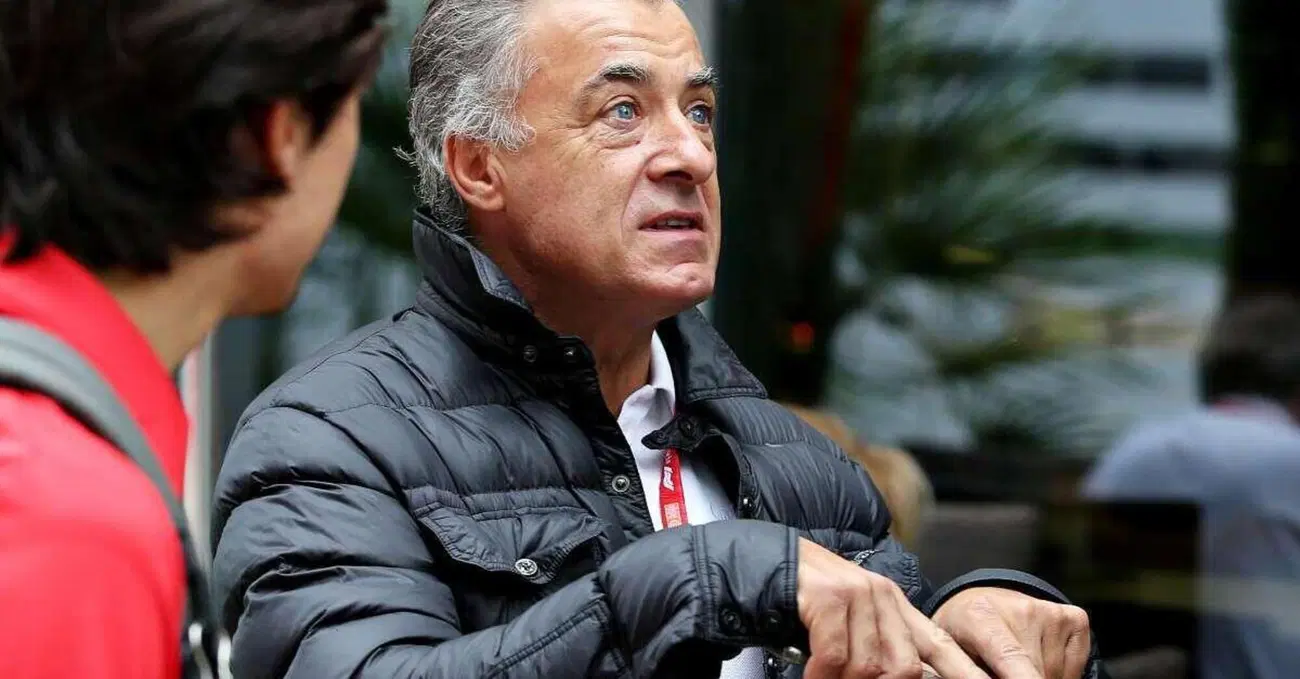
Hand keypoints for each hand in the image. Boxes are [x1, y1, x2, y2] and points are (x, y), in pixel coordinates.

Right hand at [797, 539, 990, 678]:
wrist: (765, 563)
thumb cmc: (806, 605)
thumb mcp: (851, 627)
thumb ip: (879, 652)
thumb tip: (898, 676)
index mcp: (896, 606)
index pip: (941, 646)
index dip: (967, 673)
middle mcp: (883, 597)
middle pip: (903, 668)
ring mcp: (858, 593)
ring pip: (869, 667)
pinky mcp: (830, 595)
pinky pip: (834, 656)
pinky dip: (821, 676)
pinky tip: (811, 678)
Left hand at [932, 587, 1090, 678]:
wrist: (980, 603)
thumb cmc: (963, 634)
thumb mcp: (949, 652)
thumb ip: (964, 672)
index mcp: (980, 616)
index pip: (1008, 656)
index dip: (1023, 677)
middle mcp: (1020, 609)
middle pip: (1034, 673)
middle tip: (998, 672)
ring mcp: (1050, 612)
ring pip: (1055, 673)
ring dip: (1038, 678)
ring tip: (1016, 664)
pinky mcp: (1074, 617)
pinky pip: (1076, 666)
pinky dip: (1061, 672)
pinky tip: (1038, 656)